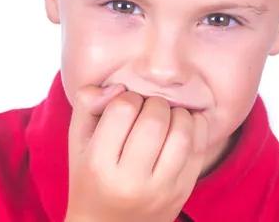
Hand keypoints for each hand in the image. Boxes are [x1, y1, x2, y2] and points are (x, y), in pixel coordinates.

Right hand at [64, 84, 208, 221]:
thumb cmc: (91, 176)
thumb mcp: (78, 142)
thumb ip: (88, 104)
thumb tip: (119, 86)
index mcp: (99, 165)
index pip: (123, 108)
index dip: (126, 97)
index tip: (124, 106)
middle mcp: (131, 181)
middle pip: (155, 118)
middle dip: (154, 103)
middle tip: (147, 109)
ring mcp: (161, 189)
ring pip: (182, 132)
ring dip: (178, 113)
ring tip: (166, 116)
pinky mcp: (183, 192)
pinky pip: (200, 148)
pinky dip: (196, 126)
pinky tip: (184, 124)